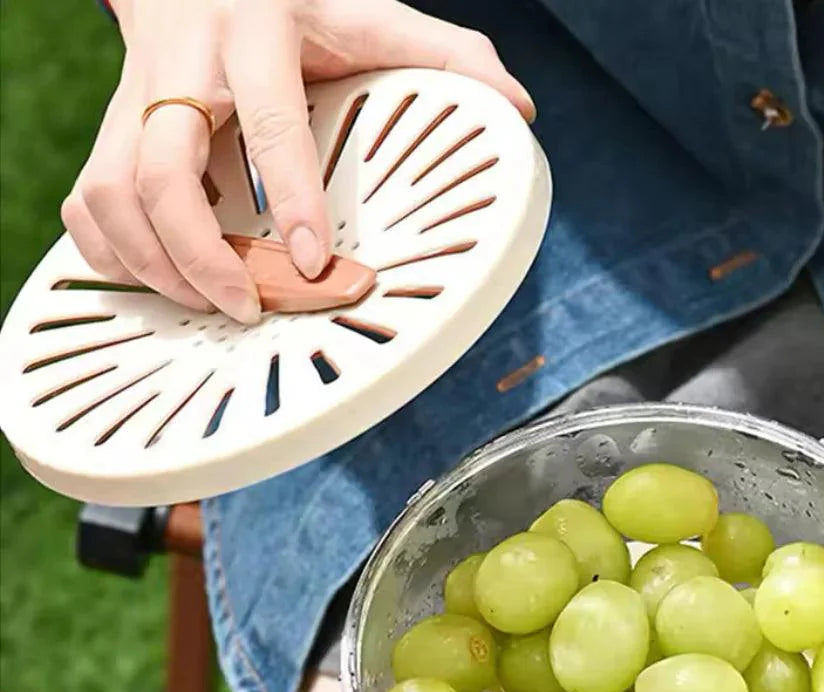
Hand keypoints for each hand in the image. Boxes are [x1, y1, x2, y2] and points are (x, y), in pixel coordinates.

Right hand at [61, 0, 534, 323]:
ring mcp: (135, 98)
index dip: (287, 198)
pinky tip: (157, 280)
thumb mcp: (370, 14)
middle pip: (162, 170)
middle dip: (200, 254)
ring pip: (111, 192)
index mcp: (257, 33)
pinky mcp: (110, 127)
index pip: (269, 124)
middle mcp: (185, 64)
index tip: (310, 263)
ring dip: (155, 266)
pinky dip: (111, 253)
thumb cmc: (295, 3)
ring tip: (210, 305)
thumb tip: (517, 109)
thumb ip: (446, 56)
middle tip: (247, 308)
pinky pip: (86, 200)